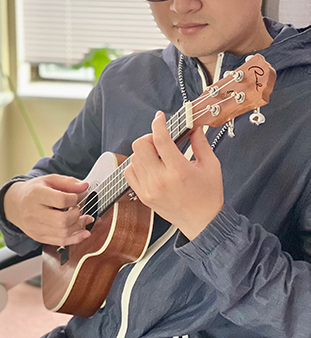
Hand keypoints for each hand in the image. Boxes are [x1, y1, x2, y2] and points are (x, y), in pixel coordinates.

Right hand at [4, 175, 93, 245]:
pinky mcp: (39, 237)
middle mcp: (34, 213)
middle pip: (62, 220)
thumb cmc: (34, 190)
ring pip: (63, 233)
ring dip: (79, 227)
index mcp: (37, 195)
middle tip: (79, 209)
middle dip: (77, 215)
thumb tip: (85, 186)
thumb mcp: (50, 180)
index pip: (61, 200)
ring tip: (85, 220)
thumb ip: (68, 182)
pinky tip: (83, 233)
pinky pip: (60, 242)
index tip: (75, 197)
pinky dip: (75, 239)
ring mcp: (36, 228)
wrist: (15, 204)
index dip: (74, 199)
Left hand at [124, 111, 223, 240]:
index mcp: (179, 171)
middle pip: (140, 146)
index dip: (159, 123)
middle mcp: (160, 180)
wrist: (203, 224)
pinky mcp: (143, 196)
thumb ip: (200, 143)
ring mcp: (148, 189)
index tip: (160, 117)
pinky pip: (129, 172)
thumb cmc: (209, 195)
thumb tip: (194, 125)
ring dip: (144, 151)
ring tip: (158, 155)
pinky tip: (150, 166)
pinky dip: (136, 165)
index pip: (161, 139)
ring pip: (133, 157)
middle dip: (149, 137)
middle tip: (160, 140)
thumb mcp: (211, 165)